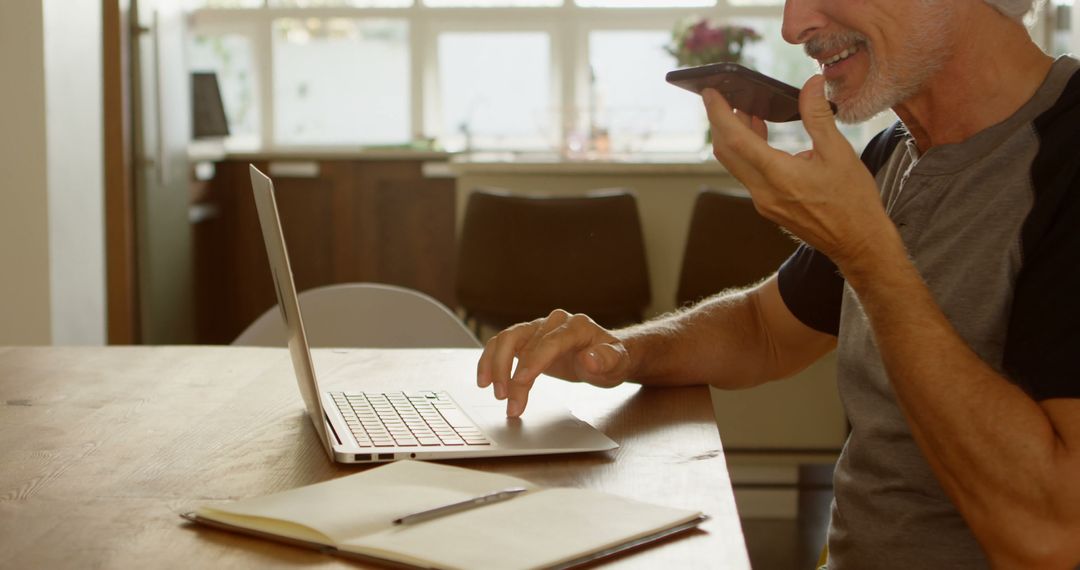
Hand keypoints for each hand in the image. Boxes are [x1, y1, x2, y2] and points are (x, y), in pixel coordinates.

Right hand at [476, 310, 629, 417]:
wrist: (604, 355)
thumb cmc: (611, 359)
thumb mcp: (617, 363)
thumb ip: (606, 360)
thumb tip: (589, 359)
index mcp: (577, 326)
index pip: (550, 341)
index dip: (534, 360)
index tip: (520, 381)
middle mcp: (554, 322)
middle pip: (523, 340)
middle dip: (509, 370)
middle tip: (505, 398)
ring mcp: (538, 328)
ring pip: (507, 339)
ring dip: (495, 365)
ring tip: (495, 392)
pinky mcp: (527, 338)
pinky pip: (502, 344)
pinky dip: (490, 361)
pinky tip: (485, 379)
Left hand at [703, 75, 893, 269]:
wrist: (858, 243)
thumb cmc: (853, 201)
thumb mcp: (839, 152)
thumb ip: (818, 116)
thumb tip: (811, 83)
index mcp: (779, 176)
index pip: (735, 139)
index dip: (718, 113)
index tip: (709, 92)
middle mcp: (763, 192)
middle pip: (726, 152)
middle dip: (721, 122)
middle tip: (726, 97)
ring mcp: (763, 203)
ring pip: (735, 164)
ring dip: (735, 137)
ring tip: (746, 111)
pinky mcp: (768, 208)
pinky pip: (748, 175)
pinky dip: (747, 153)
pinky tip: (761, 138)